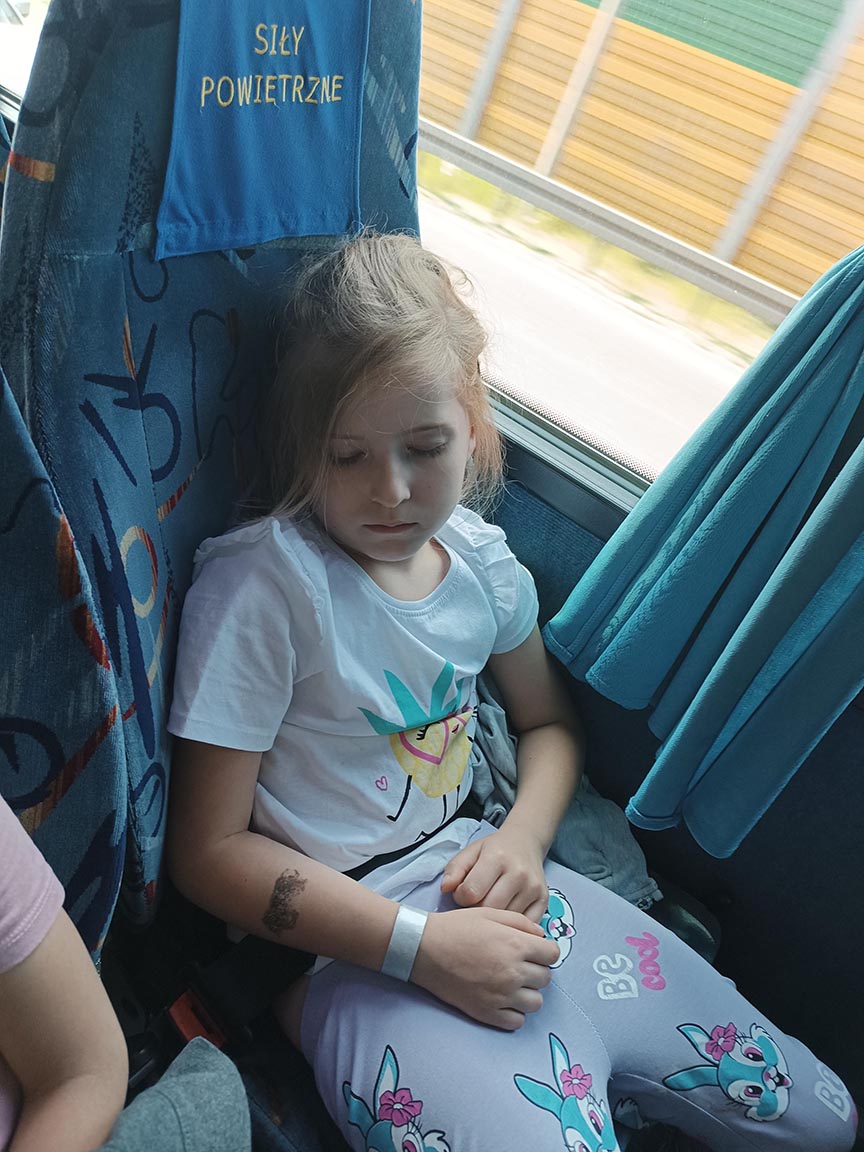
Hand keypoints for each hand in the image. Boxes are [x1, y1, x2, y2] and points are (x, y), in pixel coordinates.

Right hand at [410, 907, 559, 1029]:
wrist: (425, 949)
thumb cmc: (456, 927)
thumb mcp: (490, 913)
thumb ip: (521, 922)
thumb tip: (541, 936)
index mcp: (516, 945)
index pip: (553, 955)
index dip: (545, 951)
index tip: (534, 951)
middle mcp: (513, 972)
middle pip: (546, 979)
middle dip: (536, 970)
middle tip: (519, 965)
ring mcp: (501, 995)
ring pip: (535, 1003)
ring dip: (528, 993)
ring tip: (512, 984)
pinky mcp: (487, 1013)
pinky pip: (517, 1022)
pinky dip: (513, 1012)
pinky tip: (502, 999)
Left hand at [441, 826, 548, 921]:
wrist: (526, 842)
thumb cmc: (494, 850)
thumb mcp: (471, 852)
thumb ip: (455, 869)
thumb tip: (445, 889)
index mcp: (497, 858)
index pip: (472, 891)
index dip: (460, 897)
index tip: (462, 894)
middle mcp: (519, 873)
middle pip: (489, 908)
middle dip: (476, 910)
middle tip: (474, 904)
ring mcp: (534, 888)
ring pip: (506, 920)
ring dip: (494, 919)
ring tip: (489, 907)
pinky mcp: (544, 900)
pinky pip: (524, 925)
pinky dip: (512, 925)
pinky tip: (505, 914)